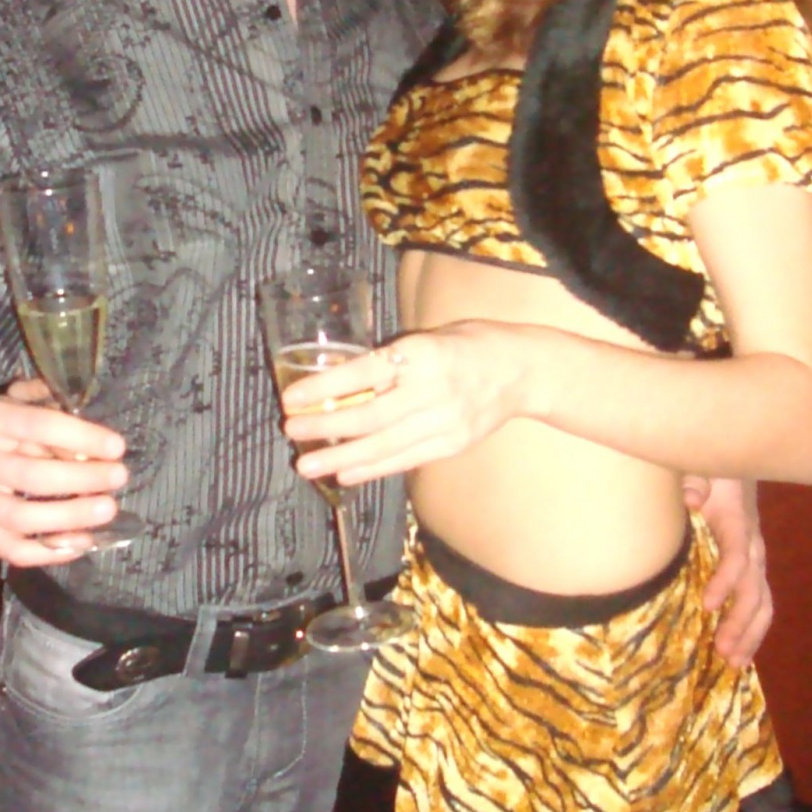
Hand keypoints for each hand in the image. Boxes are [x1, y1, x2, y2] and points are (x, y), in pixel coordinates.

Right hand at [0, 378, 126, 564]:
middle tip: (119, 477)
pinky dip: (50, 552)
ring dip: (70, 518)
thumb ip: (55, 408)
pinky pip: (13, 550)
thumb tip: (91, 431)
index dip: (82, 437)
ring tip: (107, 510)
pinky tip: (83, 543)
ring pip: (22, 518)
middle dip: (82, 479)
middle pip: (32, 476)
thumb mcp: (20, 404)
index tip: (117, 447)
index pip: (39, 426)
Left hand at [283, 323, 519, 483]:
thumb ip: (390, 359)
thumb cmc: (468, 344)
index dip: (323, 388)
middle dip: (325, 427)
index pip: (363, 374)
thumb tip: (338, 382)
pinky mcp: (451, 445)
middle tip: (291, 432)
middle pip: (369, 416)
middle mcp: (433, 390)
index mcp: (422, 354)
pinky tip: (345, 474)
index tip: (291, 398)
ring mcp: (444, 422)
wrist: (521, 370)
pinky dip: (372, 469)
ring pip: (383, 446)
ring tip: (307, 465)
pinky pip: (404, 460)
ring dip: (340, 458)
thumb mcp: (427, 337)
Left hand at [683, 474, 771, 667]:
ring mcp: (754, 559)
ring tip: (733, 663)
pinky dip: (751, 631)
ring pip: (762, 602)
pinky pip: (759, 603)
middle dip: (740, 621)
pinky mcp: (751, 569)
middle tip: (722, 650)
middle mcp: (752, 545)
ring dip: (749, 634)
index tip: (707, 604)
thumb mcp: (698, 469)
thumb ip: (694, 481)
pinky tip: (740, 655)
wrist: (728, 469)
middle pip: (754, 588)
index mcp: (738, 523)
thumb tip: (694, 498)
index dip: (726, 581)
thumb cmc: (706, 472)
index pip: (737, 556)